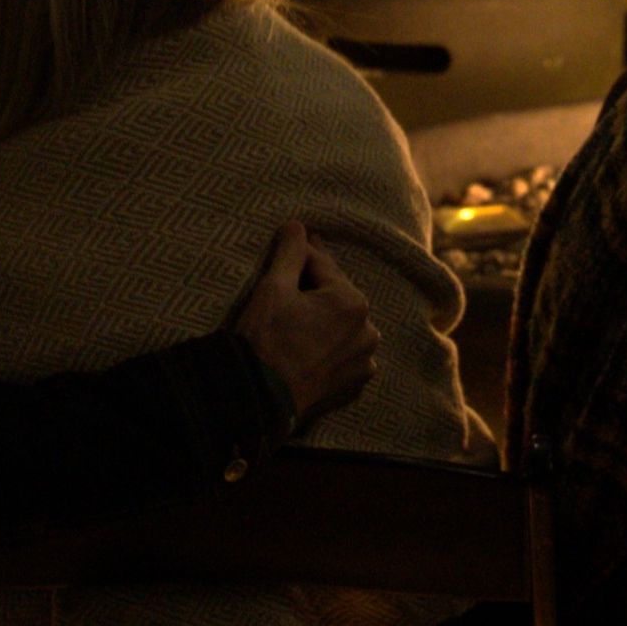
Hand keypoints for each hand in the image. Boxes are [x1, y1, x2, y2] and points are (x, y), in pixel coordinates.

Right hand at [232, 221, 378, 428]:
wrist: (258, 400)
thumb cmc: (264, 340)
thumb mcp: (273, 288)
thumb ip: (290, 252)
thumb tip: (298, 225)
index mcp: (352, 302)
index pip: (322, 266)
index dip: (303, 252)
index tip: (295, 238)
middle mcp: (367, 331)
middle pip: (335, 297)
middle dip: (313, 289)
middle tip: (288, 283)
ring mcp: (363, 362)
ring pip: (341, 326)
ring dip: (323, 319)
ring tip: (296, 319)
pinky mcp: (354, 385)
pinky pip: (343, 354)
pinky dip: (329, 347)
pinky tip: (308, 346)